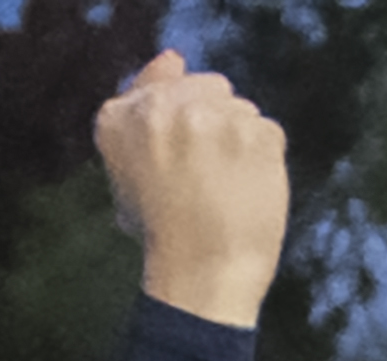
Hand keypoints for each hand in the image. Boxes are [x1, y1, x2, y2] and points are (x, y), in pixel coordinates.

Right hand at [95, 51, 287, 327]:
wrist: (204, 276)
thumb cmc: (162, 235)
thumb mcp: (127, 178)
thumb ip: (140, 112)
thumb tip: (171, 57)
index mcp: (121, 119)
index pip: (157, 86)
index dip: (173, 125)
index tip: (177, 159)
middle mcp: (166, 108)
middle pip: (202, 87)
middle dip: (206, 124)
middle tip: (200, 179)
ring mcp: (216, 117)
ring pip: (236, 108)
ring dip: (234, 141)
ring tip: (222, 190)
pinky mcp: (260, 131)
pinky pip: (264, 130)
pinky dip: (259, 158)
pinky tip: (244, 191)